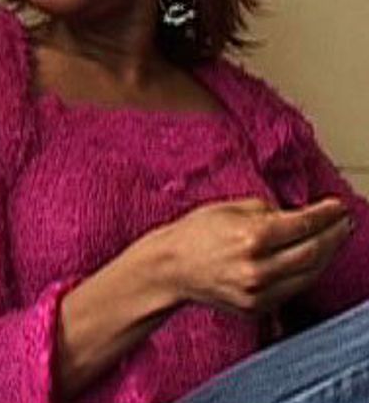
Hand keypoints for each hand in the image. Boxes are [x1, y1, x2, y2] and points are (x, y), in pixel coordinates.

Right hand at [151, 197, 352, 314]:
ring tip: (335, 240)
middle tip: (345, 222)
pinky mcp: (257, 308)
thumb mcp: (228, 208)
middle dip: (335, 234)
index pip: (304, 224)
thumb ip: (267, 210)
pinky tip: (313, 260)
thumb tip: (297, 215)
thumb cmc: (194, 233)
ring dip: (328, 255)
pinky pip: (293, 289)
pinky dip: (308, 273)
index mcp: (251, 236)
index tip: (337, 207)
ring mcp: (259, 292)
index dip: (327, 214)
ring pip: (310, 274)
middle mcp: (258, 267)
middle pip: (315, 251)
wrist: (170, 268)